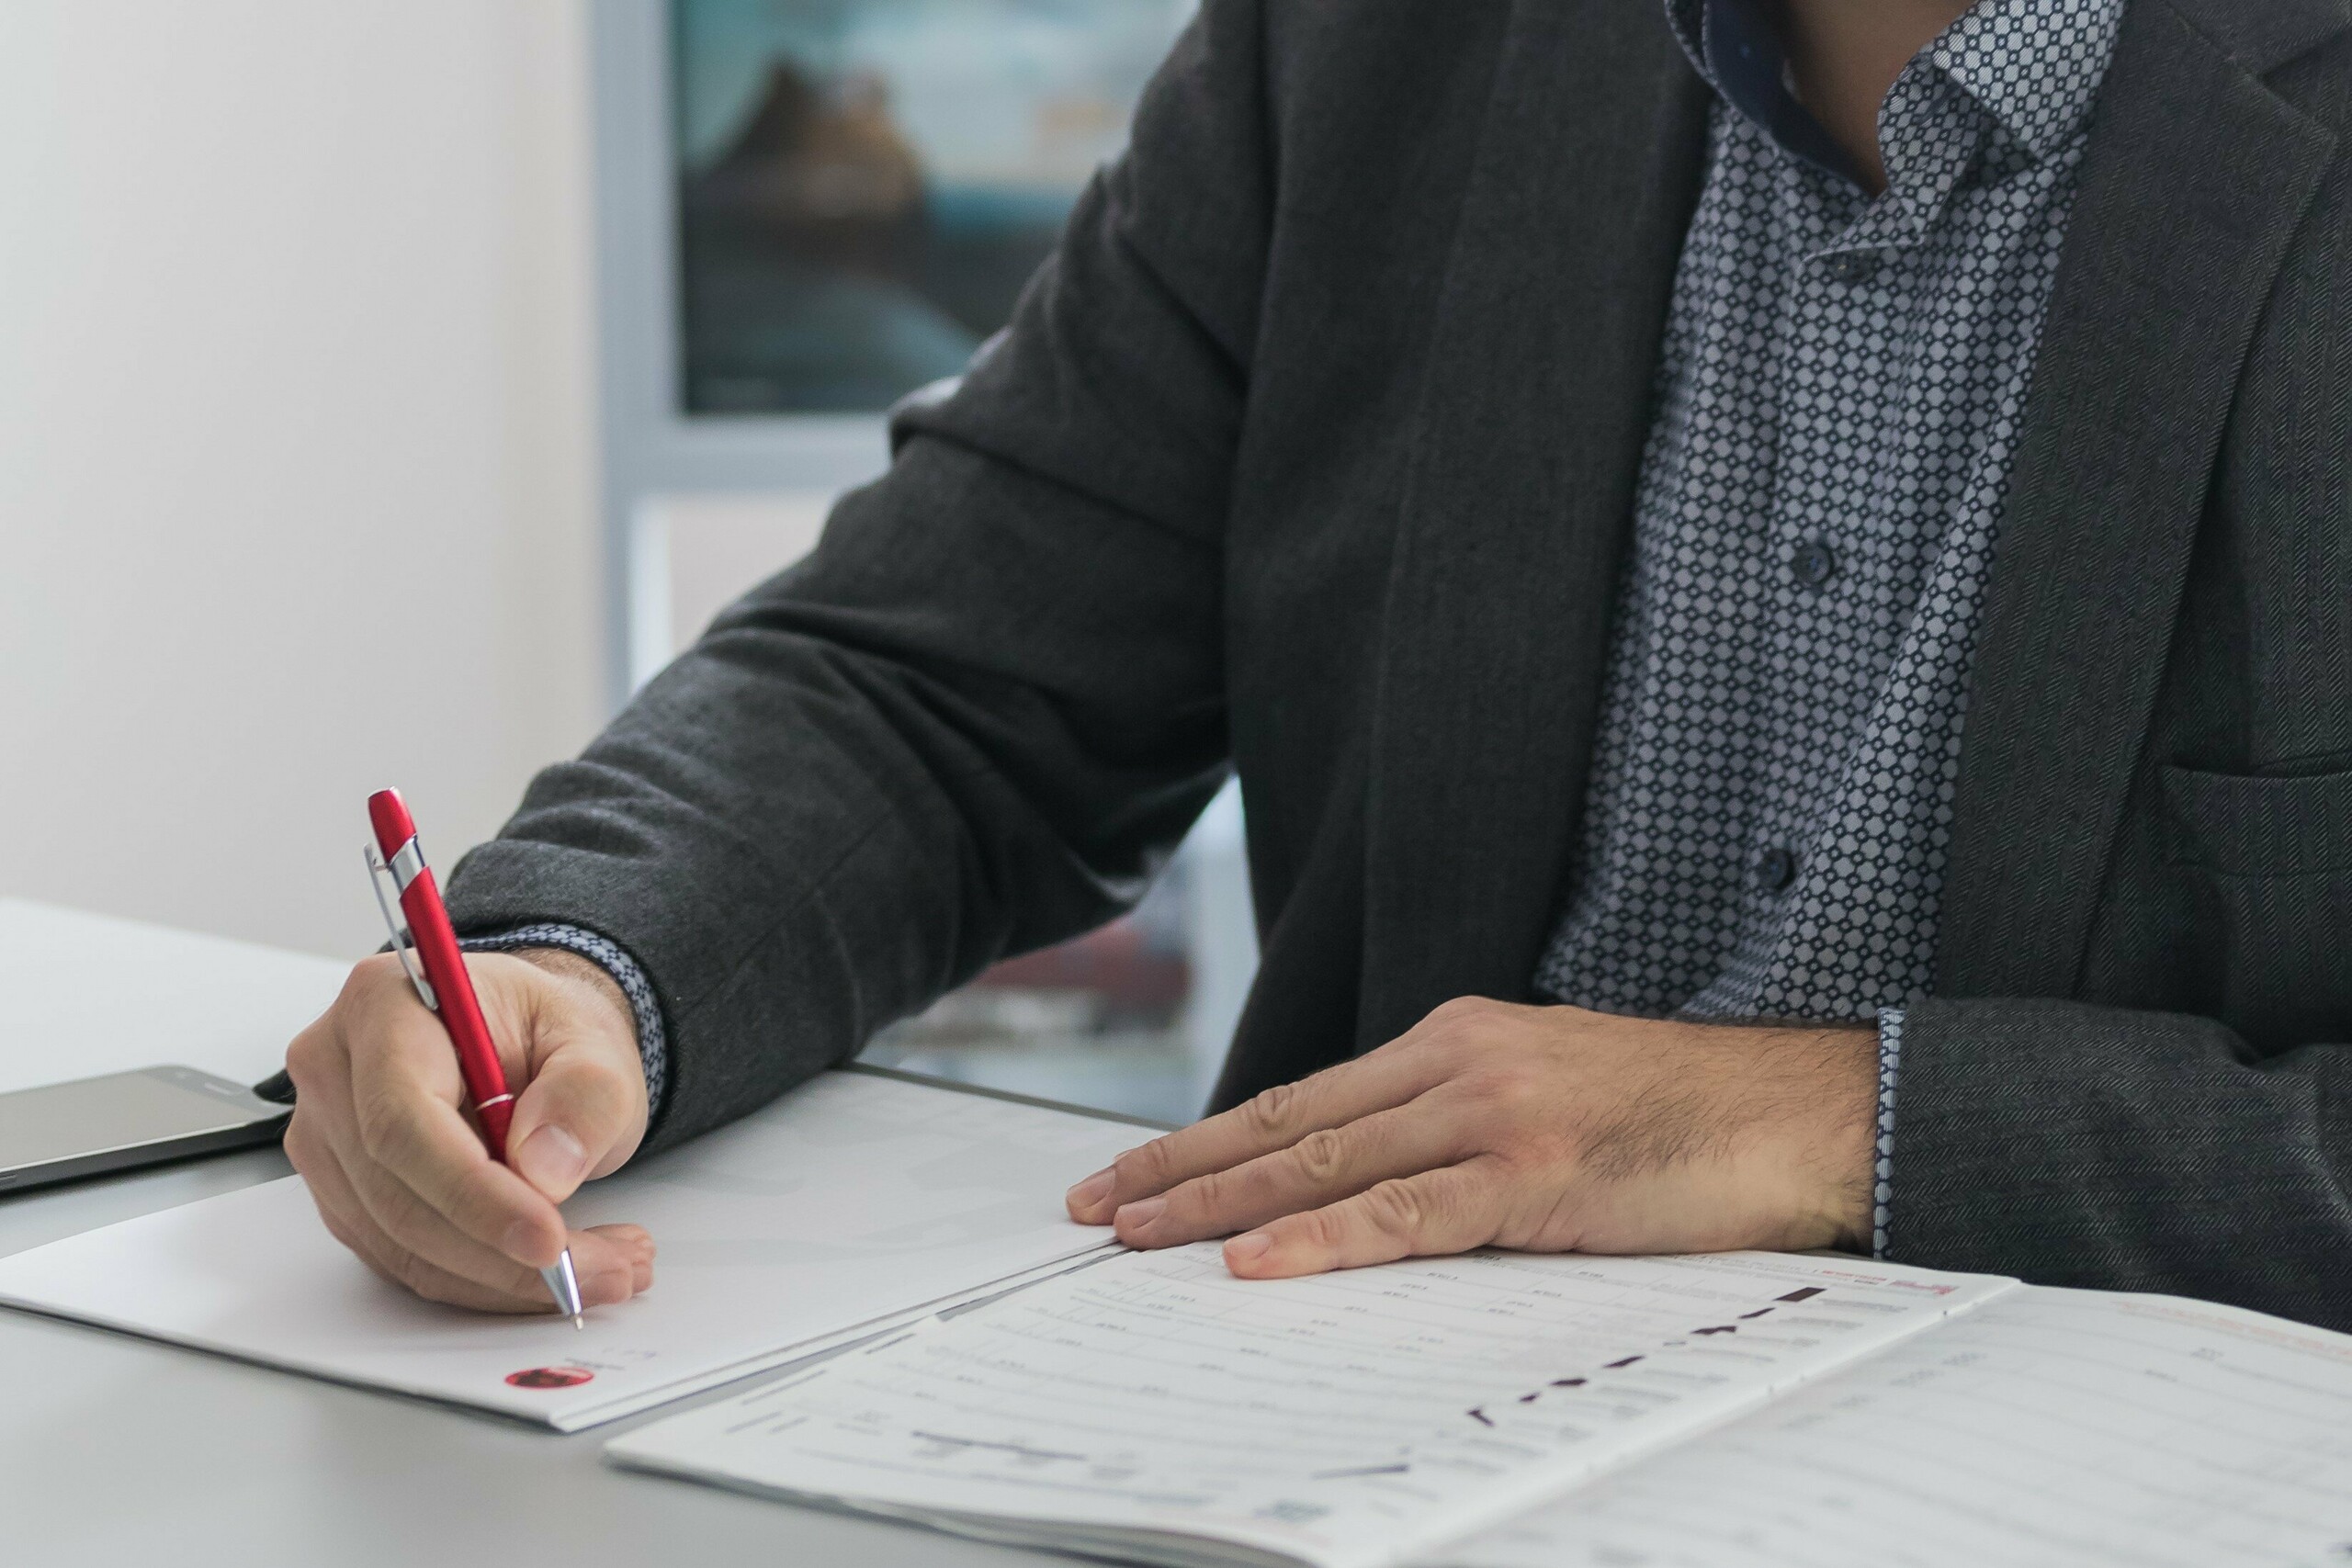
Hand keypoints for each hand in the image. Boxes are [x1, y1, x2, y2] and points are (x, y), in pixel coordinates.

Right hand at [283, 948, 653, 1313]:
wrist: (527, 1041)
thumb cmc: (546, 1030)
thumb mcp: (595, 1041)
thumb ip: (585, 1092)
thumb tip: (544, 1170)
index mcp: (383, 1005)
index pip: (403, 1119)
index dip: (473, 1193)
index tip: (548, 1239)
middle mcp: (335, 1070)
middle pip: (397, 1194)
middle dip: (505, 1252)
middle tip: (604, 1267)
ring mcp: (329, 1139)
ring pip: (403, 1244)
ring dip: (506, 1276)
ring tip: (603, 1267)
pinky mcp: (346, 1194)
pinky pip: (407, 1260)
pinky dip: (486, 1278)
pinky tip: (554, 1267)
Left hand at [1066, 998, 1876, 1278]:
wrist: (1800, 1111)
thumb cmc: (1681, 1117)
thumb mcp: (1550, 1099)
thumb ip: (1460, 1131)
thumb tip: (1370, 1194)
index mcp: (1457, 1039)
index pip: (1303, 1097)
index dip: (1210, 1138)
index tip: (1137, 1172)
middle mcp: (1459, 1061)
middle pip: (1288, 1123)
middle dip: (1180, 1168)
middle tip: (1093, 1205)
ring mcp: (1494, 1111)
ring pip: (1325, 1164)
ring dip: (1219, 1205)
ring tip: (1136, 1237)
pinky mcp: (1535, 1172)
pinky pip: (1404, 1214)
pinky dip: (1321, 1242)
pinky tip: (1253, 1264)